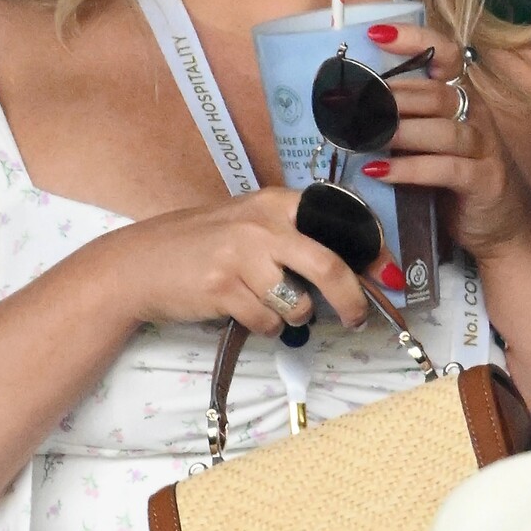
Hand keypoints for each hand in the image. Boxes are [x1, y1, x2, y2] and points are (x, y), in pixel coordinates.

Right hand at [107, 186, 384, 336]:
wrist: (140, 263)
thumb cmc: (200, 246)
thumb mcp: (249, 225)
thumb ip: (294, 238)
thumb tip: (354, 268)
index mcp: (276, 203)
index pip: (339, 224)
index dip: (371, 254)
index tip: (390, 277)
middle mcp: (262, 224)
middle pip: (329, 267)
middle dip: (353, 300)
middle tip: (358, 319)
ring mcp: (241, 256)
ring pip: (297, 304)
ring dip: (291, 317)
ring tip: (267, 305)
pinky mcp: (223, 287)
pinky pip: (267, 323)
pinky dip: (263, 327)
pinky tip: (241, 311)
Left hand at [360, 23, 530, 260]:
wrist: (503, 228)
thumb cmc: (457, 182)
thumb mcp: (429, 147)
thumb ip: (402, 125)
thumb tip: (347, 111)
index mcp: (462, 99)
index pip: (445, 55)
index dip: (414, 40)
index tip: (375, 34)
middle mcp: (476, 116)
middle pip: (435, 93)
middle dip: (390, 96)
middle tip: (347, 104)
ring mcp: (484, 148)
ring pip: (442, 128)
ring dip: (398, 131)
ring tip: (361, 138)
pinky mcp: (484, 181)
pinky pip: (446, 168)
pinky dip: (410, 169)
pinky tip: (379, 172)